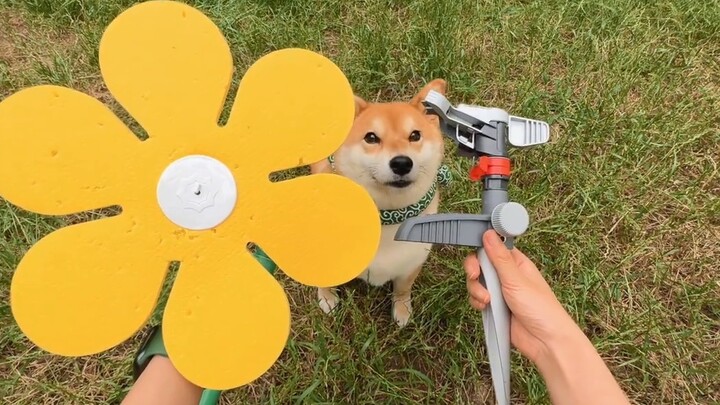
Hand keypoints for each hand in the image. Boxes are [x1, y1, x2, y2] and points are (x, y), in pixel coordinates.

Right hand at [464, 230, 578, 362]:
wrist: (544, 341)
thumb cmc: (541, 309)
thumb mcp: (517, 280)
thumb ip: (499, 257)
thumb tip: (489, 234)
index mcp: (516, 263)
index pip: (493, 247)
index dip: (481, 249)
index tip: (476, 255)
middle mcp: (507, 275)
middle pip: (480, 264)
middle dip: (474, 270)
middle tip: (475, 276)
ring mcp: (500, 291)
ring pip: (476, 282)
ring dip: (476, 289)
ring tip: (487, 300)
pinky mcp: (494, 307)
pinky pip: (477, 298)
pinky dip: (477, 302)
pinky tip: (486, 307)